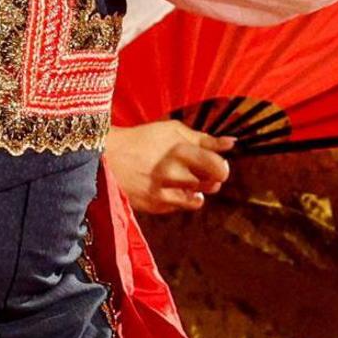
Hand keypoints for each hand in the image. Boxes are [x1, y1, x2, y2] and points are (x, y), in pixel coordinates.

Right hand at [104, 118, 229, 213]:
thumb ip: (204, 138)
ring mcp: (163, 191)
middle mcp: (173, 172)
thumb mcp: (172, 131)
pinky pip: (181, 207)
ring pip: (198, 198)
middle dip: (211, 179)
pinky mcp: (154, 205)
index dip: (221, 167)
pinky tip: (169, 188)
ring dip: (195, 190)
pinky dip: (180, 199)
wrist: (106, 157)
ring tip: (182, 179)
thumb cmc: (142, 140)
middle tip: (199, 173)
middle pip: (212, 184)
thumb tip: (232, 143)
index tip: (216, 165)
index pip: (217, 166)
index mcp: (180, 150)